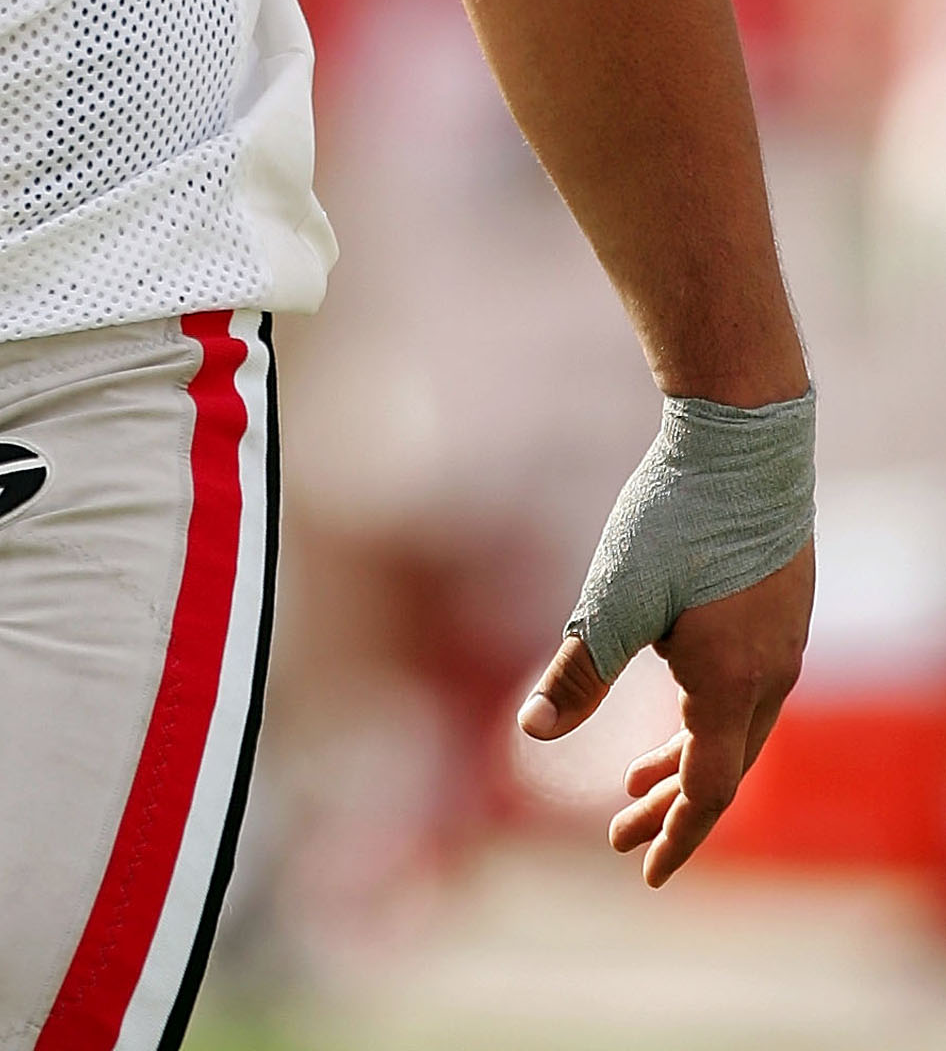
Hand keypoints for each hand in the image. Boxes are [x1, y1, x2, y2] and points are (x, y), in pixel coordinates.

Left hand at [518, 542, 813, 884]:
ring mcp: (781, 642)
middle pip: (722, 768)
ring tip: (633, 780)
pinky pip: (745, 688)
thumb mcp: (614, 598)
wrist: (743, 442)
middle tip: (620, 835)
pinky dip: (706, 714)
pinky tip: (673, 691)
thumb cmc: (676, 519)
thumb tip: (533, 731)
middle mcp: (770, 675)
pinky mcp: (779, 610)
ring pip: (734, 727)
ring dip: (684, 758)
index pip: (708, 791)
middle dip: (669, 807)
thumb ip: (579, 671)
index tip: (645, 873)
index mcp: (732, 686)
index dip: (675, 835)